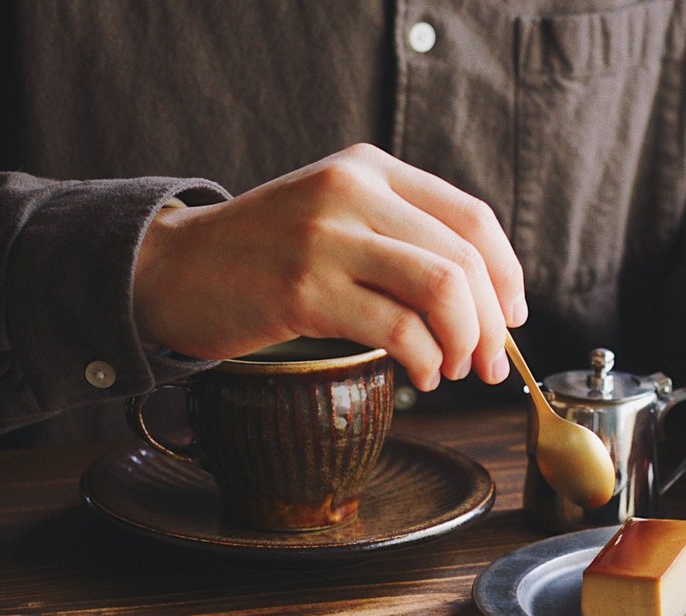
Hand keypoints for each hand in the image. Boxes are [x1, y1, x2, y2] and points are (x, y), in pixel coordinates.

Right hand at [133, 143, 526, 390]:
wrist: (172, 268)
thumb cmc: (264, 256)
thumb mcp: (337, 218)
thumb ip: (400, 237)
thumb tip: (485, 299)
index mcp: (370, 168)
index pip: (472, 218)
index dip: (507, 275)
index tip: (512, 317)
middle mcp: (353, 190)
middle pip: (463, 259)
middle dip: (492, 323)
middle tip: (489, 364)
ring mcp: (327, 236)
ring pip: (441, 288)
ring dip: (465, 341)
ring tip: (457, 371)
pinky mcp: (304, 287)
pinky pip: (397, 328)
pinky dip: (425, 360)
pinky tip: (422, 376)